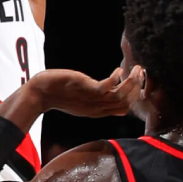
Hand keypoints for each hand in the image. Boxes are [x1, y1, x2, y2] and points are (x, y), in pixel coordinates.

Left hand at [28, 66, 143, 117]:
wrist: (41, 93)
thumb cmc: (59, 94)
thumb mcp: (81, 100)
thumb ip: (95, 97)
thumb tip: (110, 89)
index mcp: (97, 111)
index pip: (124, 109)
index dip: (135, 96)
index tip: (140, 83)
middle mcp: (97, 108)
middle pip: (126, 103)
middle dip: (137, 87)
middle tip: (141, 72)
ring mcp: (92, 100)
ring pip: (121, 96)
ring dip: (132, 82)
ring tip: (136, 70)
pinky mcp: (86, 89)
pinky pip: (108, 87)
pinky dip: (117, 78)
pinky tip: (118, 70)